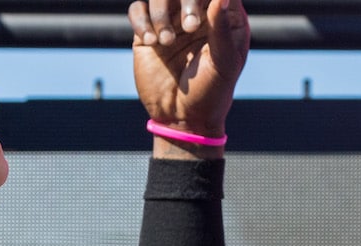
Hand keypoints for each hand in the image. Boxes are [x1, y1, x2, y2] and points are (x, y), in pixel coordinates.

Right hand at [131, 0, 247, 153]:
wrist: (182, 119)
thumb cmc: (211, 93)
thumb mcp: (223, 63)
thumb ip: (222, 28)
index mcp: (223, 17)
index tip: (200, 16)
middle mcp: (196, 13)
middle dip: (185, 0)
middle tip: (189, 27)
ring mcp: (171, 21)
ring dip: (160, 13)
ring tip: (165, 42)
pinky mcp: (147, 32)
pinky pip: (137, 9)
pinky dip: (141, 21)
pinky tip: (150, 41)